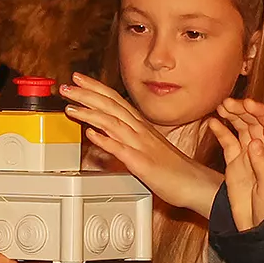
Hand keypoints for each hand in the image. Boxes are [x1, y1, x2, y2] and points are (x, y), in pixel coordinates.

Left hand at [62, 74, 222, 215]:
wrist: (196, 183)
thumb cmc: (174, 168)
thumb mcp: (150, 146)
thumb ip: (131, 136)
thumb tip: (109, 131)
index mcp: (141, 126)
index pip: (115, 100)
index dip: (96, 87)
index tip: (79, 79)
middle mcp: (140, 131)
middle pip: (111, 106)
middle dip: (87, 93)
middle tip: (67, 85)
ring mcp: (141, 146)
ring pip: (113, 123)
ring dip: (90, 113)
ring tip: (71, 107)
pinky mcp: (142, 163)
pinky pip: (121, 150)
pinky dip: (105, 140)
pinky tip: (91, 135)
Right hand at [210, 98, 263, 230]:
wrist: (258, 230)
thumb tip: (254, 143)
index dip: (261, 112)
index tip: (247, 103)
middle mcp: (262, 152)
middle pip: (255, 123)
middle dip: (243, 109)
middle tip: (227, 103)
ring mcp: (248, 157)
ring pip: (242, 129)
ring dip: (233, 116)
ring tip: (221, 107)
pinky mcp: (234, 165)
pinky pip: (228, 143)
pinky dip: (221, 131)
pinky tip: (212, 123)